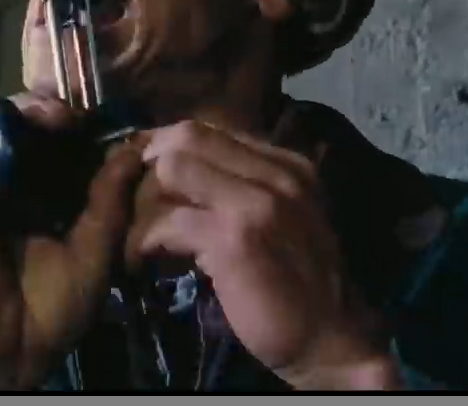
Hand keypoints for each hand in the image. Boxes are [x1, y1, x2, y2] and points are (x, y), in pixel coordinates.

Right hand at [0, 89, 143, 389]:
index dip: (73, 126)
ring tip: (44, 115)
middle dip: (48, 109)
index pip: (52, 147)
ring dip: (12, 104)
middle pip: (18, 125)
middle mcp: (4, 189)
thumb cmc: (48, 312)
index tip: (104, 123)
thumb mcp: (95, 252)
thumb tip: (133, 151)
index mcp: (38, 205)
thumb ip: (109, 200)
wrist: (1, 350)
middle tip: (73, 118)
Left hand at [125, 120, 396, 389]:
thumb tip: (182, 166)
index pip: (212, 129)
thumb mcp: (285, 216)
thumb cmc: (301, 282)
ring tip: (141, 232)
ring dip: (147, 202)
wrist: (331, 337)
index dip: (169, 144)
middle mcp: (277, 174)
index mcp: (288, 165)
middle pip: (189, 136)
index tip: (147, 169)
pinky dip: (147, 241)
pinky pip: (169, 222)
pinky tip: (145, 259)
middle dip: (152, 163)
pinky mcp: (234, 239)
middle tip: (136, 197)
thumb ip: (246, 186)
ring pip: (174, 169)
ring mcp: (256, 203)